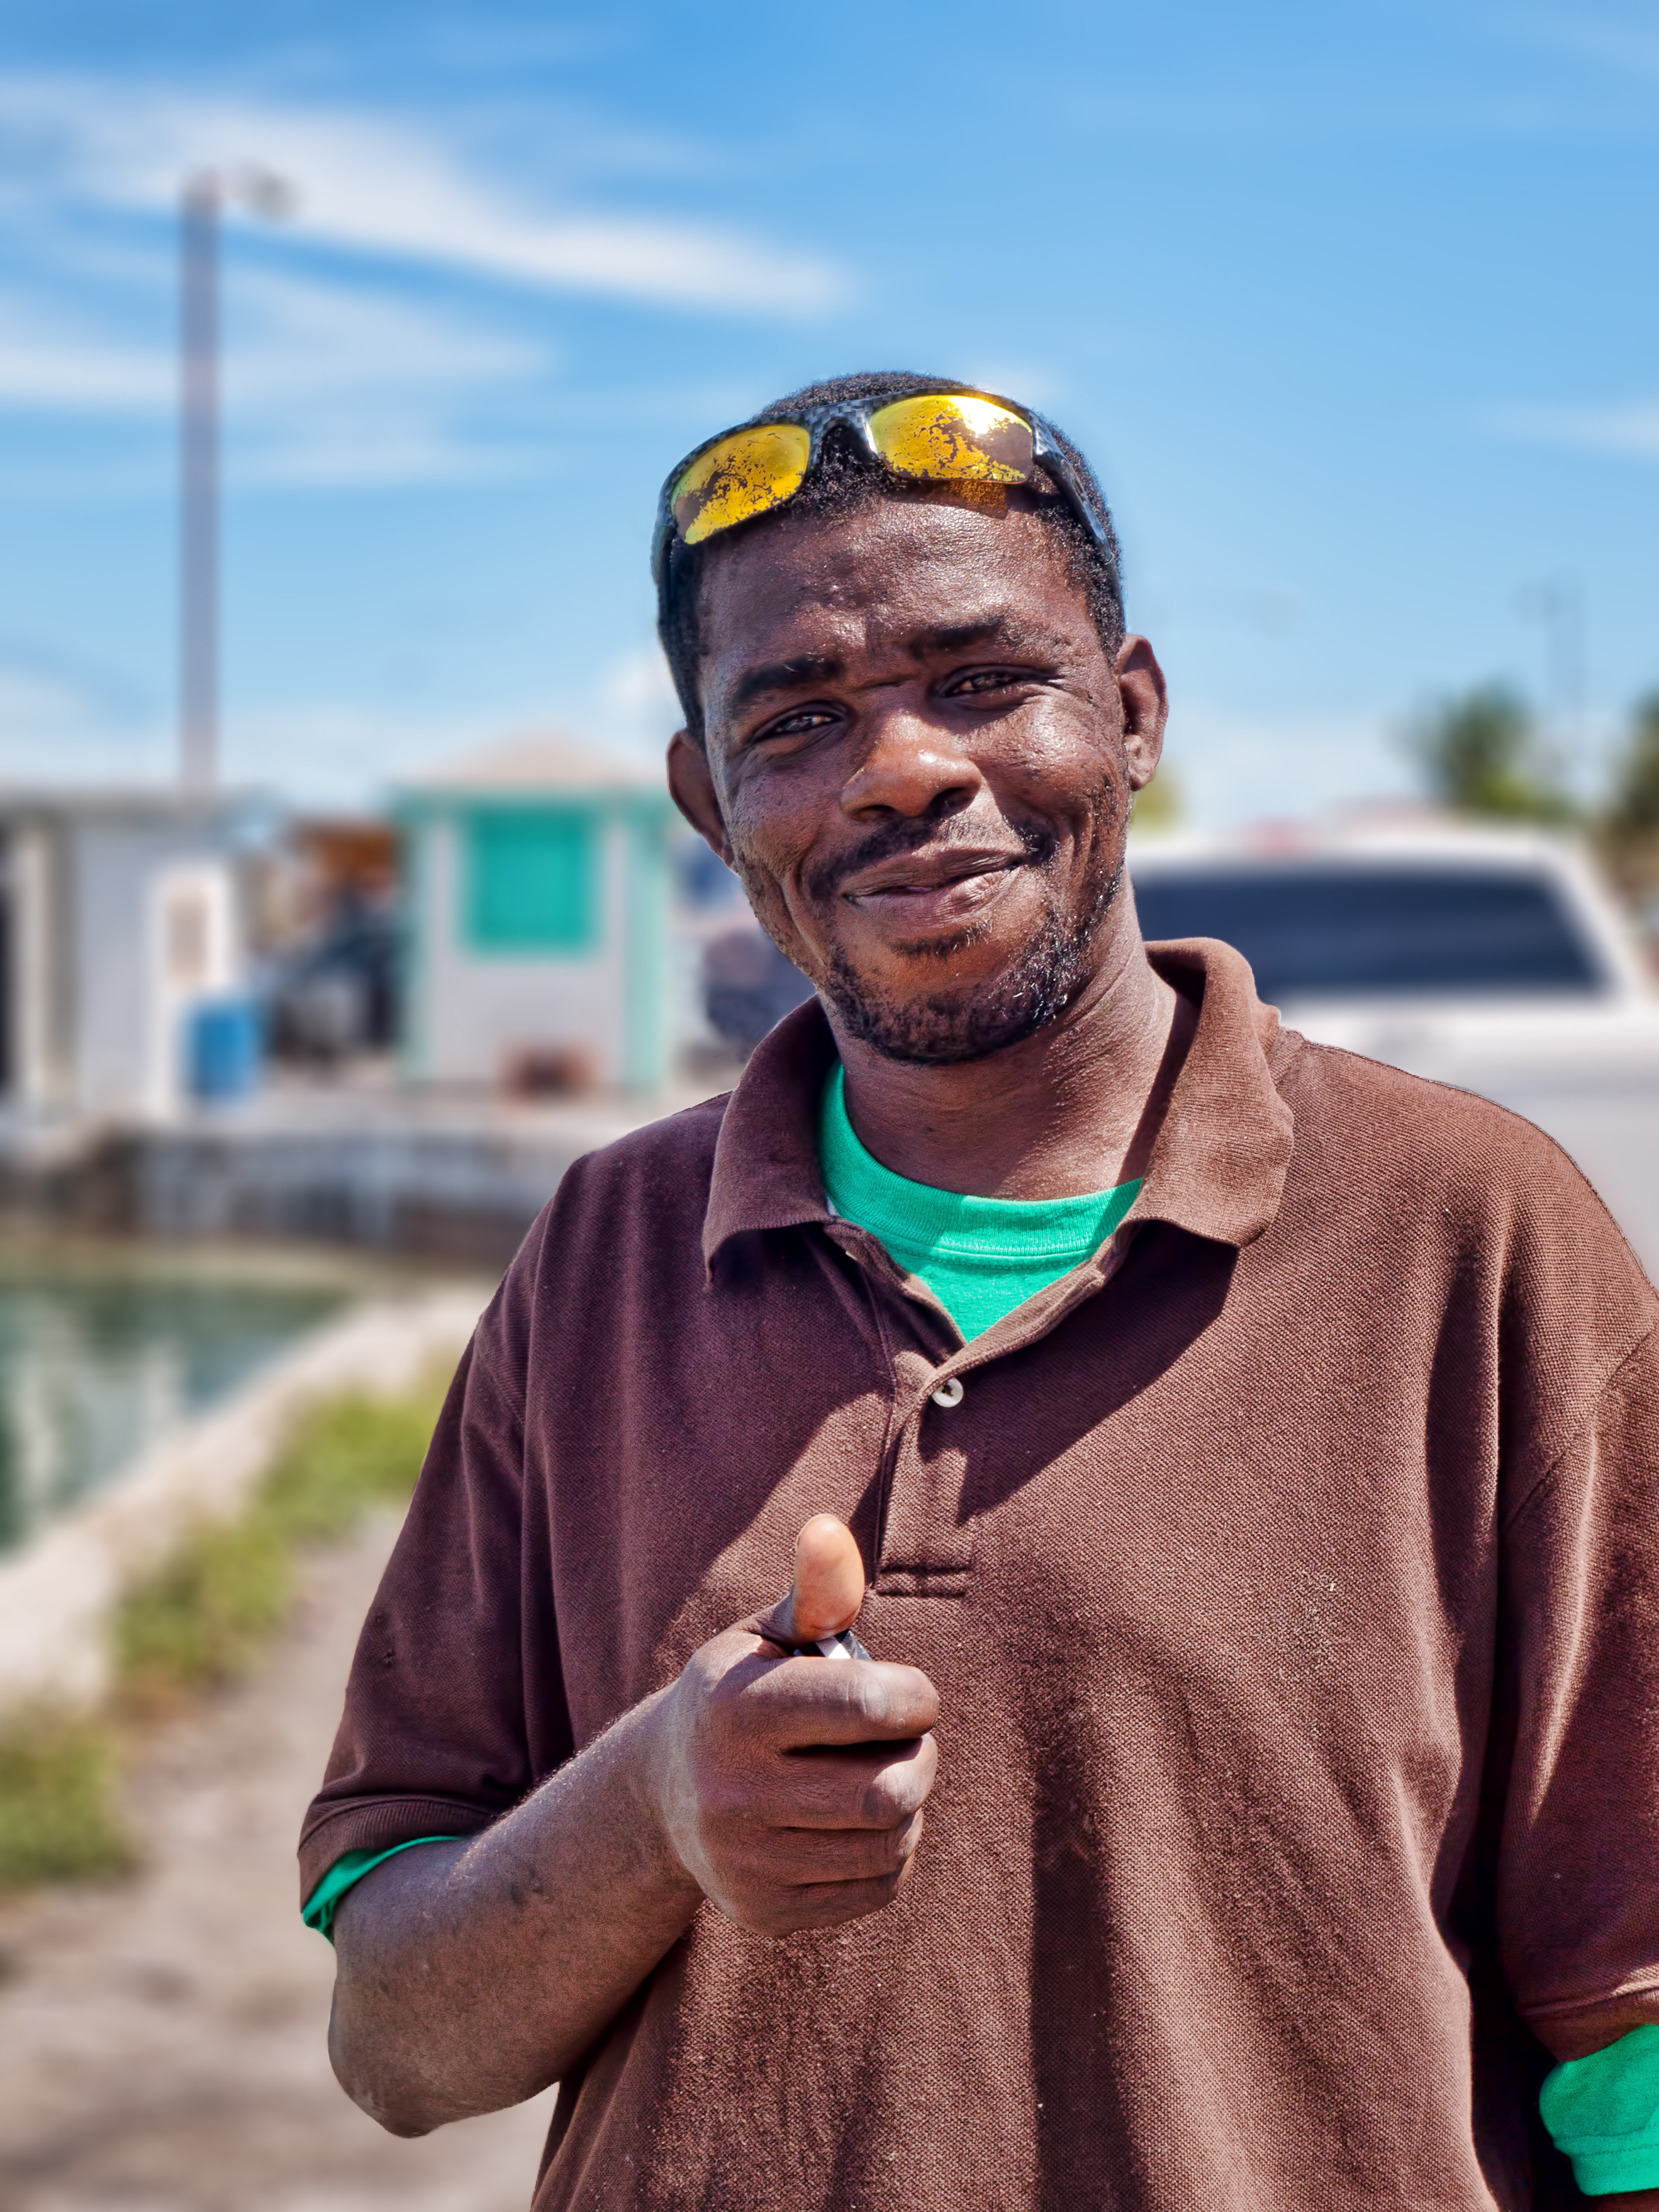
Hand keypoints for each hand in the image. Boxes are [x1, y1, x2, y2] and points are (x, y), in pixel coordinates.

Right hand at [646, 1516, 939, 1935]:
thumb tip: (827, 1529)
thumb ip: (812, 1593)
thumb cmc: (742, 1695)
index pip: (867, 1706)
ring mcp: (745, 1865)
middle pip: (888, 1790)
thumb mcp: (765, 1639)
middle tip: (906, 1738)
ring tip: (882, 1774)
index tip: (911, 1691)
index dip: (916, 1695)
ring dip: (911, 1803)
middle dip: (921, 1757)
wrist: (663, 1796)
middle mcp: (730, 1794)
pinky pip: (879, 1887)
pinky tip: (860, 1823)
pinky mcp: (766, 1914)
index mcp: (733, 1709)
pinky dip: (893, 1851)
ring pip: (891, 1842)